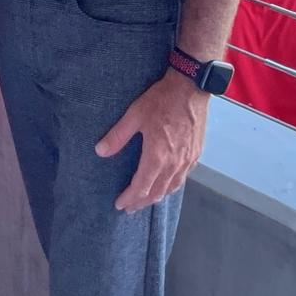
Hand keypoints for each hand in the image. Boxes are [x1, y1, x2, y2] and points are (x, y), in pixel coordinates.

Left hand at [95, 71, 208, 212]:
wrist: (191, 87)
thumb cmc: (162, 99)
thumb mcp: (135, 115)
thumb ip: (118, 136)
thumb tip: (100, 151)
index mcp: (157, 156)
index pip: (141, 187)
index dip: (130, 198)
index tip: (120, 205)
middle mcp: (174, 164)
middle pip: (156, 193)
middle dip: (141, 202)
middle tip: (129, 207)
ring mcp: (188, 160)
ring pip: (171, 188)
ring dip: (157, 197)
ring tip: (145, 200)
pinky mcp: (196, 154)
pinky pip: (182, 178)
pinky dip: (171, 186)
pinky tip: (166, 184)